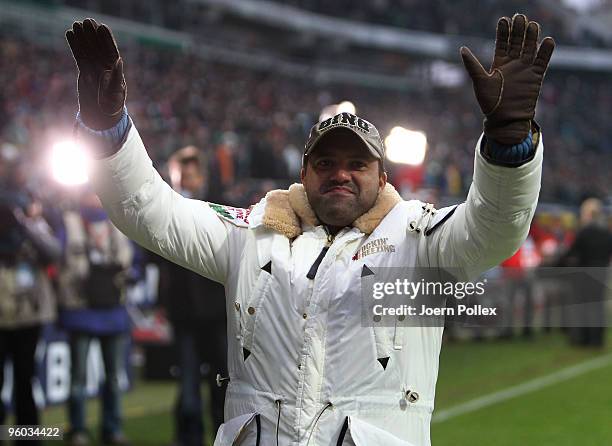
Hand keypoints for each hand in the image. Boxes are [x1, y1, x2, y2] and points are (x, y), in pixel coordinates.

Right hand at [66, 18, 125, 129]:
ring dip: (83, 37)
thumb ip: (117, 76)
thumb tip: (120, 60)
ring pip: (88, 49)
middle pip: (98, 47)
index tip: (101, 27)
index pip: (111, 50)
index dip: (107, 39)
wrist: (101, 115)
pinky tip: (71, 34)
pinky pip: (79, 55)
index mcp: (115, 69)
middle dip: (93, 34)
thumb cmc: (112, 105)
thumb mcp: (116, 91)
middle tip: (87, 21)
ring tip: (77, 24)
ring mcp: (94, 67)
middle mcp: (105, 66)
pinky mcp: (84, 70)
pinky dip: (75, 45)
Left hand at [461, 14, 554, 144]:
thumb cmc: (491, 104)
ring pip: (531, 48)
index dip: (503, 32)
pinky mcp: (536, 76)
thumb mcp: (480, 82)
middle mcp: (513, 64)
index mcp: (499, 63)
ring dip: (532, 36)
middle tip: (520, 17)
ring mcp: (526, 69)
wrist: (505, 120)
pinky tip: (547, 40)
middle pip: (518, 42)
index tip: (504, 19)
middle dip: (518, 29)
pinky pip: (543, 61)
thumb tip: (462, 49)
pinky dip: (546, 51)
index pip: (502, 43)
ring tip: (532, 24)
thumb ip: (473, 65)